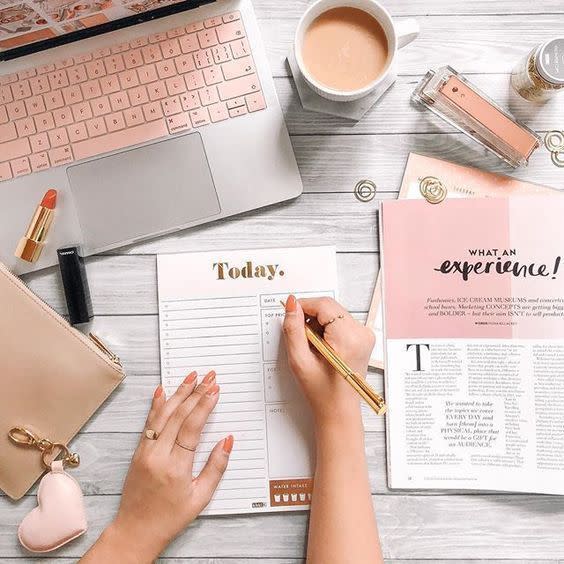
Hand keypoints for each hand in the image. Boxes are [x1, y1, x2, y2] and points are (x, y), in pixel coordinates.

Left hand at [104, 372, 232, 561]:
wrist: (135, 531)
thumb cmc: (169, 518)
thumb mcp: (200, 498)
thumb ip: (216, 467)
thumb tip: (227, 441)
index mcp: (176, 467)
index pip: (192, 427)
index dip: (204, 405)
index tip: (214, 390)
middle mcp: (158, 455)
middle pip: (179, 415)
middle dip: (196, 393)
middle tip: (209, 377)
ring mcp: (145, 451)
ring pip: (163, 414)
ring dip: (178, 392)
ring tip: (191, 377)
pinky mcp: (138, 451)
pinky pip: (148, 422)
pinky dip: (156, 404)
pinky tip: (162, 391)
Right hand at [282, 296, 374, 425]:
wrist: (339, 409)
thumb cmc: (321, 391)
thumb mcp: (300, 360)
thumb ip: (293, 329)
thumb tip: (292, 304)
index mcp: (348, 339)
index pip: (324, 305)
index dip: (304, 306)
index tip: (292, 316)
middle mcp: (361, 333)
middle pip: (329, 307)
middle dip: (311, 318)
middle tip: (303, 340)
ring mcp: (365, 334)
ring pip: (333, 313)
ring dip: (318, 324)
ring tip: (313, 347)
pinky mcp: (363, 337)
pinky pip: (340, 321)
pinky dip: (327, 329)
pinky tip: (322, 347)